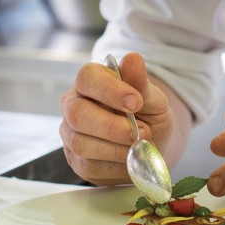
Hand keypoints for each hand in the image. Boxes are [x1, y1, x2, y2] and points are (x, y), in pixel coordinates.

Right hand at [59, 52, 174, 185]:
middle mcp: (74, 104)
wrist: (150, 143)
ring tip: (139, 147)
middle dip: (111, 126)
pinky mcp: (75, 160)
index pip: (87, 78)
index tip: (136, 102)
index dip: (110, 90)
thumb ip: (141, 82)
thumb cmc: (148, 114)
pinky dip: (114, 166)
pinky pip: (88, 165)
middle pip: (77, 113)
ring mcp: (71, 133)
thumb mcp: (153, 98)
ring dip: (115, 149)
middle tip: (140, 133)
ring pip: (80, 142)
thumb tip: (133, 58)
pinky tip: (130, 160)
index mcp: (91, 81)